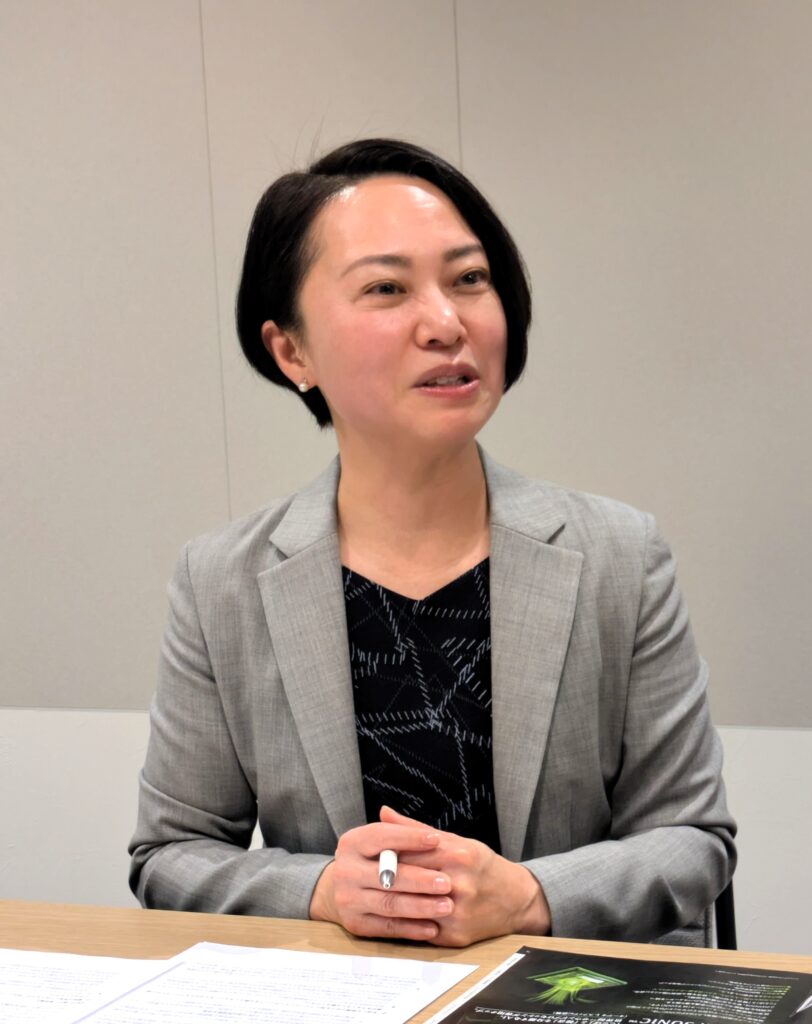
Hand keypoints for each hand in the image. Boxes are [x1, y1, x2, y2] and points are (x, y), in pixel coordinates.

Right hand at [308, 815, 454, 941]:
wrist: (344, 887)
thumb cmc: (374, 859)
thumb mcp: (382, 840)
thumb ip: (405, 833)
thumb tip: (433, 836)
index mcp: (352, 843)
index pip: (381, 837)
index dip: (409, 838)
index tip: (436, 840)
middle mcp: (345, 871)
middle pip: (387, 875)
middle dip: (419, 880)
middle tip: (447, 883)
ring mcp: (348, 899)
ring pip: (389, 904)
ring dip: (420, 906)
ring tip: (446, 906)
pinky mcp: (355, 924)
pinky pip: (387, 928)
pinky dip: (412, 928)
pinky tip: (433, 928)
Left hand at [380, 806, 550, 946]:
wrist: (514, 899)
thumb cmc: (480, 865)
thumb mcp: (455, 840)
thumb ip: (416, 829)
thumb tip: (384, 813)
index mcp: (459, 854)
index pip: (412, 850)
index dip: (386, 851)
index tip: (367, 851)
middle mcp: (460, 883)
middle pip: (409, 879)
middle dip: (384, 876)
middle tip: (361, 875)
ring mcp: (458, 912)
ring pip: (412, 907)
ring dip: (390, 901)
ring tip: (370, 894)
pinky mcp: (455, 936)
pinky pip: (420, 929)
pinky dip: (404, 922)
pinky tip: (390, 916)